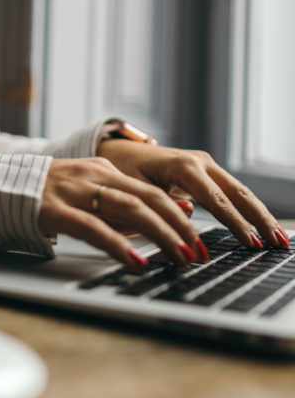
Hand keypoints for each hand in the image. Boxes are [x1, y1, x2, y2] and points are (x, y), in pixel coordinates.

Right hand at [38, 157, 203, 266]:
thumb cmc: (43, 197)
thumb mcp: (86, 195)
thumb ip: (121, 206)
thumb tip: (172, 215)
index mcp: (102, 170)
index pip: (151, 191)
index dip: (180, 216)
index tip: (199, 239)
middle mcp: (91, 176)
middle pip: (147, 198)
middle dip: (178, 227)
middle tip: (198, 252)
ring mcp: (72, 191)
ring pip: (127, 208)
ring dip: (160, 234)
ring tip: (178, 257)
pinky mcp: (52, 209)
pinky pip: (91, 226)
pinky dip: (118, 244)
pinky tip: (135, 260)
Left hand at [97, 139, 289, 250]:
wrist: (119, 152)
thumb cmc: (122, 170)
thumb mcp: (135, 189)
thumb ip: (161, 204)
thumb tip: (189, 216)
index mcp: (182, 165)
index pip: (216, 199)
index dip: (235, 223)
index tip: (250, 242)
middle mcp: (200, 162)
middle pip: (238, 193)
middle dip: (260, 220)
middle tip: (278, 244)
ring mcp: (206, 166)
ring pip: (240, 193)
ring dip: (260, 216)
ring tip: (278, 240)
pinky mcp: (206, 174)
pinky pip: (232, 194)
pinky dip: (248, 210)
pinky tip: (261, 228)